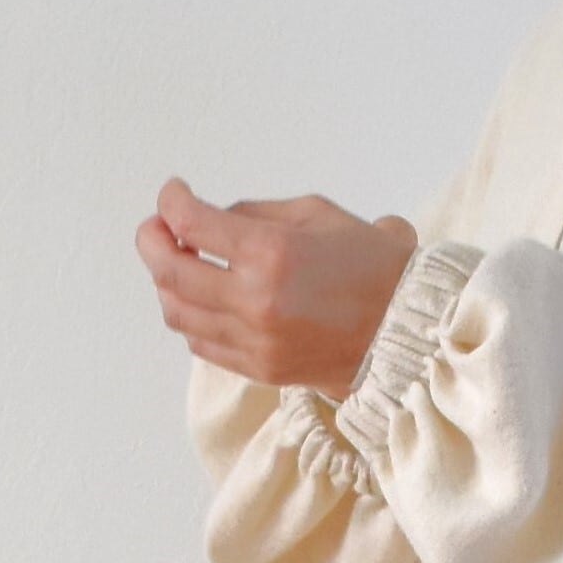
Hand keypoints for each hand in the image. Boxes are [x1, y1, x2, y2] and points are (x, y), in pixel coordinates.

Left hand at [137, 178, 419, 395]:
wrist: (408, 332)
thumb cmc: (373, 266)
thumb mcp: (317, 215)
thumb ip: (256, 214)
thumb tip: (210, 222)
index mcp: (270, 254)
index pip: (190, 223)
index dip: (171, 201)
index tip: (174, 193)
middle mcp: (254, 301)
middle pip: (170, 271)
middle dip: (153, 241)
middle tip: (157, 228)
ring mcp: (255, 341)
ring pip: (178, 312)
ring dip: (167, 283)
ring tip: (178, 265)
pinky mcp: (261, 369)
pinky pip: (202, 344)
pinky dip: (191, 318)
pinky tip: (201, 301)